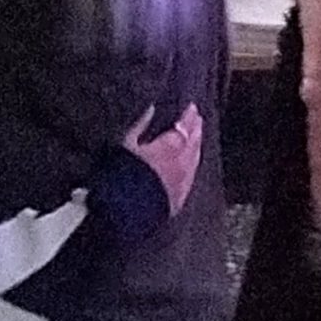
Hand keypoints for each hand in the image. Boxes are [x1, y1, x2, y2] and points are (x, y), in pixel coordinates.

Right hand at [124, 103, 202, 218]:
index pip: (184, 127)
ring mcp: (183, 181)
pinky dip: (193, 165)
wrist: (126, 213)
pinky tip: (192, 163)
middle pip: (194, 142)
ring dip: (197, 145)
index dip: (189, 116)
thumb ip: (140, 125)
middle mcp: (181, 163)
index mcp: (169, 147)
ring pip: (196, 159)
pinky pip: (192, 176)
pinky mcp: (180, 197)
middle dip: (196, 129)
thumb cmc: (122, 176)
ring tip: (197, 137)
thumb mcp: (125, 144)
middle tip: (197, 119)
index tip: (192, 107)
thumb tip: (151, 109)